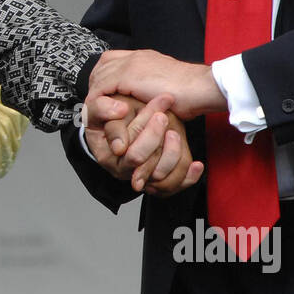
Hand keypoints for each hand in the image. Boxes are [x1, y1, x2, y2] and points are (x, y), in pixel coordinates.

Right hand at [85, 91, 203, 195]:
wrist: (119, 122)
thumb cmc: (110, 116)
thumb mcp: (98, 108)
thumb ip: (103, 108)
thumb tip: (120, 111)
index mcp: (108, 156)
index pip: (130, 152)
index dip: (145, 130)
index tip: (158, 111)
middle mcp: (125, 170)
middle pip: (145, 163)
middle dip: (156, 137)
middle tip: (163, 116)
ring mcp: (142, 175)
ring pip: (162, 176)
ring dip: (172, 153)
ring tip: (174, 132)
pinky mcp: (159, 177)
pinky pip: (175, 185)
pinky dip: (188, 176)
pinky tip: (196, 164)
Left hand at [87, 48, 226, 121]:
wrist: (201, 89)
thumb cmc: (191, 95)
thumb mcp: (164, 90)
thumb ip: (150, 91)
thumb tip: (143, 104)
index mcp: (143, 57)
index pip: (111, 59)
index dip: (103, 75)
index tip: (104, 94)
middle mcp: (135, 56)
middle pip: (101, 66)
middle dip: (96, 86)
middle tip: (96, 105)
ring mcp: (130, 64)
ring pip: (98, 77)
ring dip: (96, 96)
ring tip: (98, 113)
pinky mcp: (128, 76)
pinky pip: (101, 89)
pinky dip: (98, 103)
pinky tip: (103, 115)